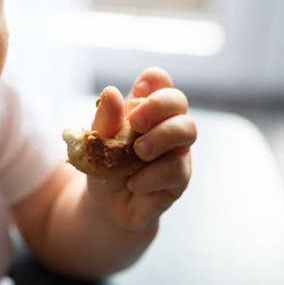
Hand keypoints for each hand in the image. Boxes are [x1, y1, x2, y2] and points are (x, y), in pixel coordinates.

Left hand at [87, 66, 196, 230]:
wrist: (106, 203)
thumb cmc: (103, 165)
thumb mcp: (96, 143)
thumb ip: (105, 120)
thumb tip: (111, 91)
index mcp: (144, 109)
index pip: (159, 81)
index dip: (153, 80)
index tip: (138, 91)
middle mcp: (165, 124)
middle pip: (178, 100)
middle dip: (158, 105)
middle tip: (136, 123)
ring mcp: (176, 149)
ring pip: (187, 130)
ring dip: (162, 137)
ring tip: (138, 152)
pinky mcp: (180, 176)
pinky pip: (178, 169)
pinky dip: (153, 175)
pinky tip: (134, 184)